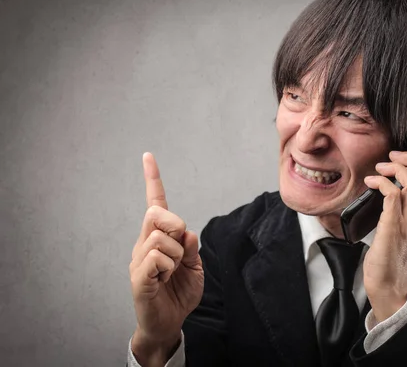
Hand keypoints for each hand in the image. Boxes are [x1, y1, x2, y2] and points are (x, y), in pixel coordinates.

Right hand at [129, 153, 204, 364]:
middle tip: (180, 250)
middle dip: (174, 226)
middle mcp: (144, 244)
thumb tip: (187, 231)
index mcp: (158, 238)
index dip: (152, 181)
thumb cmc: (179, 293)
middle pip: (156, 214)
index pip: (154, 204)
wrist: (169, 322)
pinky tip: (164, 280)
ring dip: (176, 255)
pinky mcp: (138, 278)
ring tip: (172, 271)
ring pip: (159, 238)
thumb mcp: (195, 267)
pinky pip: (155, 259)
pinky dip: (168, 268)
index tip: (148, 156)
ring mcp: (139, 260)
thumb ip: (192, 248)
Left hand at [362, 142, 406, 322]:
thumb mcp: (401, 234)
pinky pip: (393, 195)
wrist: (389, 288)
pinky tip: (371, 182)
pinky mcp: (393, 227)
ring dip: (396, 168)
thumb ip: (401, 215)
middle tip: (393, 155)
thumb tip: (388, 194)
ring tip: (381, 167)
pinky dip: (382, 183)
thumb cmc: (390, 262)